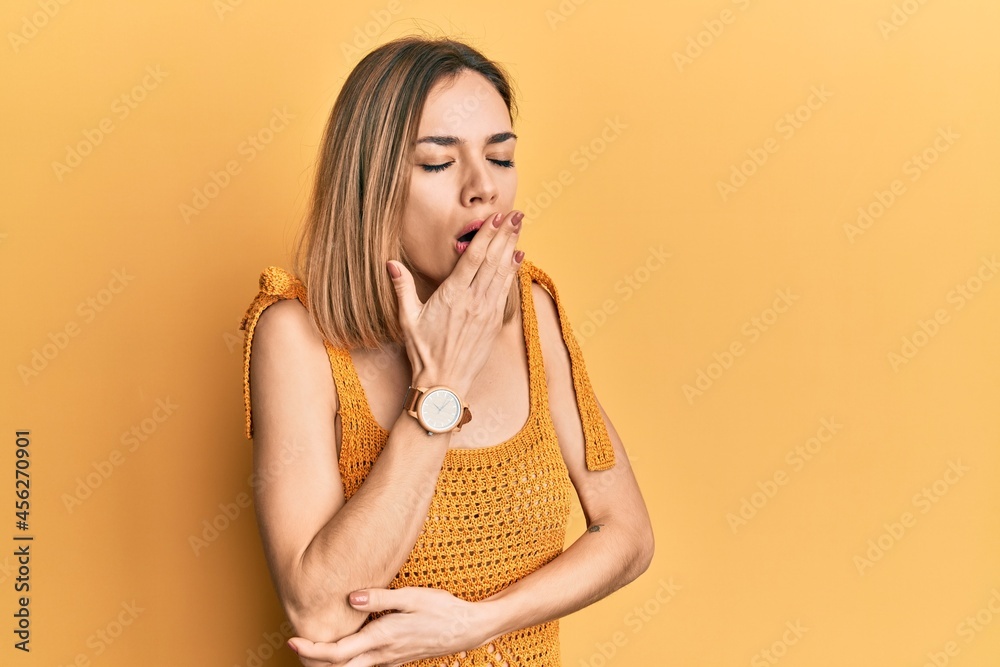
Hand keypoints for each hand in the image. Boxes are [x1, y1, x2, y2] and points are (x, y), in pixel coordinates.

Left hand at [286, 586, 495, 666]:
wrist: (467, 629)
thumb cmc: (441, 610)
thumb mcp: (412, 597)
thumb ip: (379, 598)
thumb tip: (349, 599)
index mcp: (381, 638)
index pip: (337, 654)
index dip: (312, 650)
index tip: (291, 641)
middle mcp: (382, 654)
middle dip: (314, 661)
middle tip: (294, 647)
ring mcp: (389, 659)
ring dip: (330, 662)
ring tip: (313, 647)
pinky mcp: (395, 658)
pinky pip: (365, 665)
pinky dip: (348, 661)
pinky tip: (345, 648)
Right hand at [386, 210, 523, 396]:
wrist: (444, 383)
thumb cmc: (423, 352)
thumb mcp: (407, 319)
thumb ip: (402, 288)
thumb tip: (390, 263)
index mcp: (452, 295)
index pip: (473, 257)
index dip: (487, 235)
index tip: (496, 217)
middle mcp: (473, 300)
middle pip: (493, 260)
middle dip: (505, 235)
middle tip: (516, 214)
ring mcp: (486, 311)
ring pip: (502, 272)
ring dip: (512, 248)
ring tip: (519, 228)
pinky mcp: (494, 322)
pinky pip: (505, 290)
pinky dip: (512, 272)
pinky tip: (518, 258)